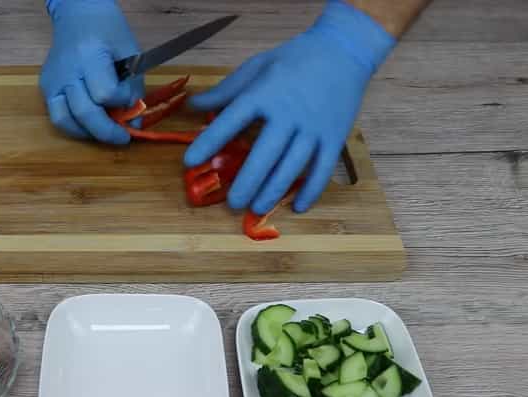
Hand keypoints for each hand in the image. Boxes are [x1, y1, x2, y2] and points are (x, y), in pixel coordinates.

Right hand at [40, 0, 143, 143]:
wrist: (78, 15)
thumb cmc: (109, 32)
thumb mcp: (131, 55)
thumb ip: (133, 90)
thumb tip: (133, 124)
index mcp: (90, 56)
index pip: (105, 94)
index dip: (121, 103)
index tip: (130, 101)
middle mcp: (66, 71)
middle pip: (85, 113)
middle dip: (107, 132)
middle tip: (122, 138)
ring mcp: (52, 81)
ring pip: (65, 122)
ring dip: (88, 134)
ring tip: (104, 132)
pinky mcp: (45, 88)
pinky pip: (58, 117)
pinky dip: (75, 127)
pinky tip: (89, 124)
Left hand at [183, 1, 394, 212]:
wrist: (343, 50)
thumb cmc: (294, 59)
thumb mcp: (256, 67)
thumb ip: (226, 91)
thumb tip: (194, 105)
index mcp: (264, 94)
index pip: (231, 120)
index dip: (209, 141)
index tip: (190, 161)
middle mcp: (288, 114)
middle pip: (264, 155)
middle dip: (247, 182)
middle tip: (232, 203)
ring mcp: (314, 128)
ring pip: (292, 167)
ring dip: (273, 191)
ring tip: (256, 208)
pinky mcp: (335, 137)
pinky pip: (323, 169)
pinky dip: (311, 190)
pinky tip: (297, 207)